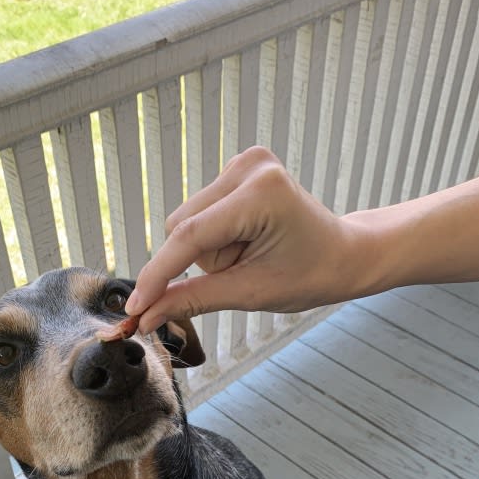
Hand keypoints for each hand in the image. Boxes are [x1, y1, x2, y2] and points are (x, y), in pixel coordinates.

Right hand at [126, 147, 357, 332]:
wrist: (343, 254)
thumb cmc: (310, 275)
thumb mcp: (250, 293)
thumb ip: (192, 300)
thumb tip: (145, 315)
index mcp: (261, 194)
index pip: (189, 237)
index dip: (157, 274)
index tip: (135, 307)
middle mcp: (249, 166)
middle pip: (182, 228)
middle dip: (200, 262)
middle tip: (242, 272)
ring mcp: (243, 162)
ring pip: (188, 223)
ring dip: (209, 251)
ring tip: (250, 256)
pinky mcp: (238, 168)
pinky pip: (200, 213)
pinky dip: (215, 237)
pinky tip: (247, 240)